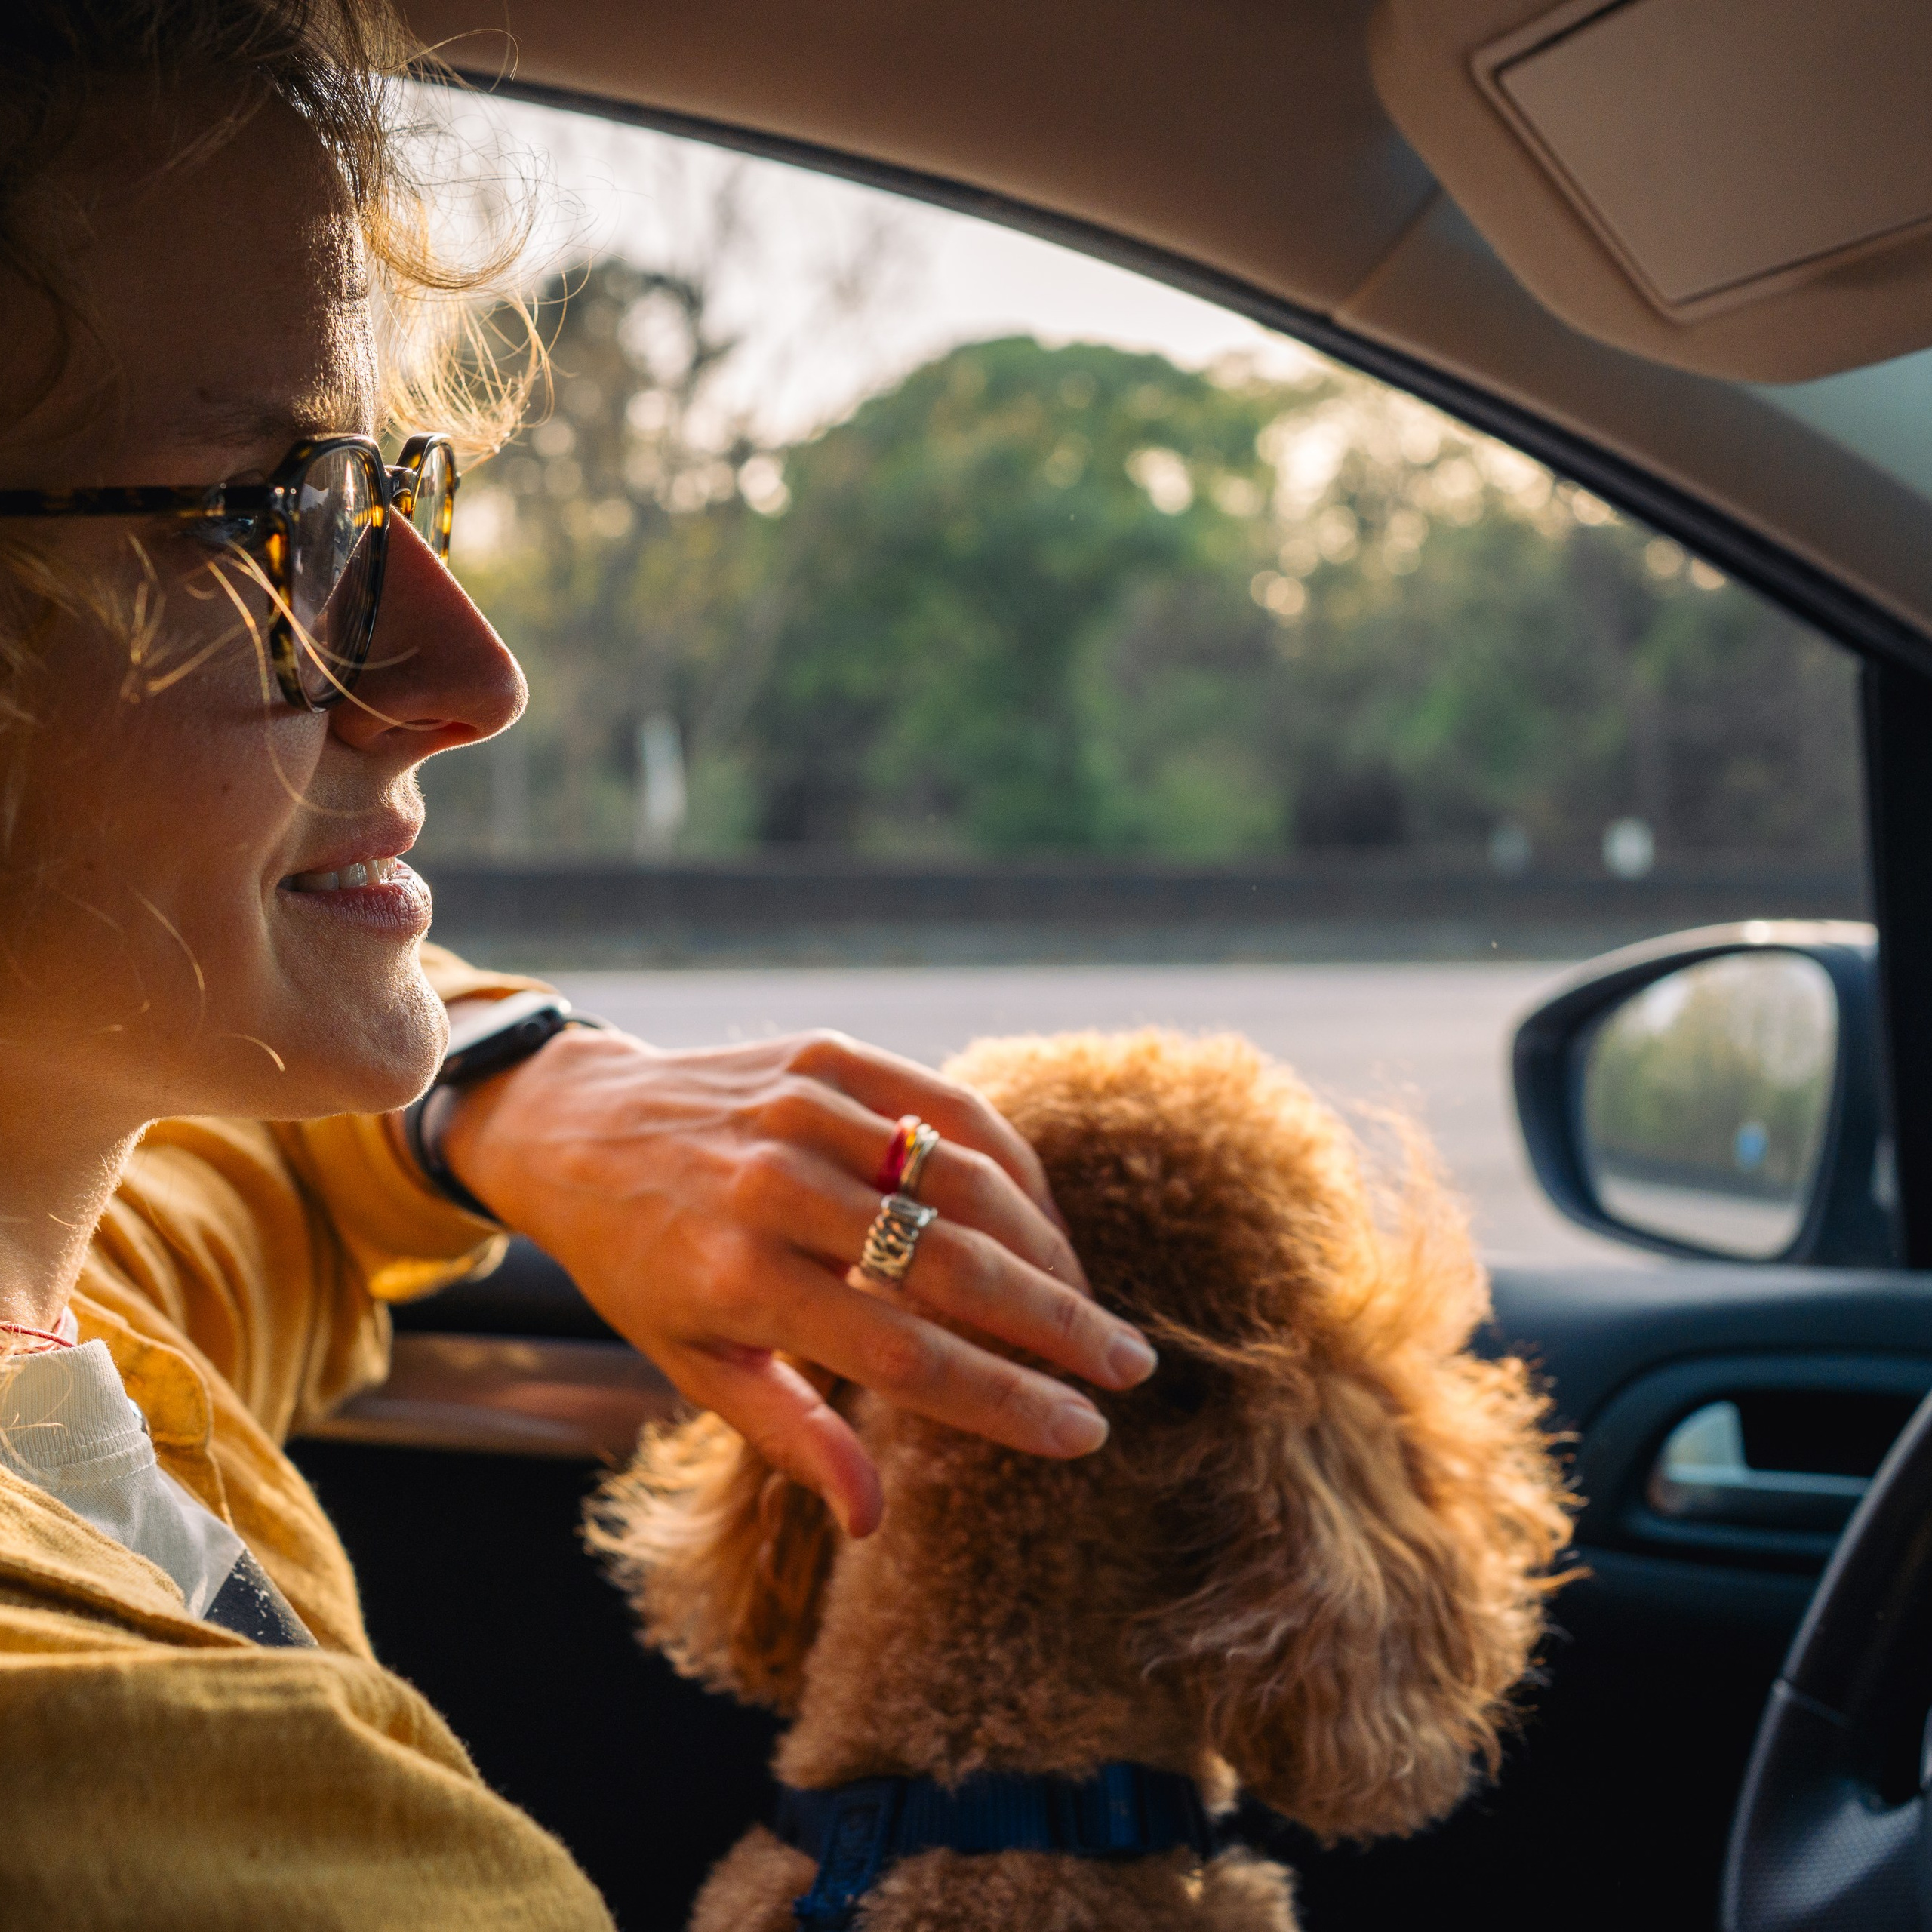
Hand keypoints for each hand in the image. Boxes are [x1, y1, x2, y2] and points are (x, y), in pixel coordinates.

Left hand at [434, 1024, 1156, 1535]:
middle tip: (1128, 1367)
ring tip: (1087, 1303)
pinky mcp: (825, 1055)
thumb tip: (872, 1518)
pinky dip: (1009, 1163)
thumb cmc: (639, 1264)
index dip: (1008, 1400)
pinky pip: (948, 1106)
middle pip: (956, 1265)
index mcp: (738, 1280)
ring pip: (967, 1180)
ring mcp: (803, 1108)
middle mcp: (774, 1188)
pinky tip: (1041, 1214)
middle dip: (1059, 1325)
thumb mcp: (693, 1364)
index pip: (909, 1356)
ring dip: (1047, 1247)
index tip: (1083, 1432)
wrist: (576, 1128)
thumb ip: (790, 1435)